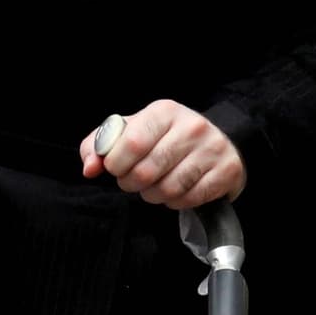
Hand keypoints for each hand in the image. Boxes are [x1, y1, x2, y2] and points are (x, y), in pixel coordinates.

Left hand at [79, 101, 243, 211]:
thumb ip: (101, 145)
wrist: (220, 138)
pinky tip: (174, 192)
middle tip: (132, 181)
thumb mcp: (133, 130)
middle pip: (147, 171)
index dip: (116, 164)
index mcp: (164, 112)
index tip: (115, 168)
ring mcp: (211, 150)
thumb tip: (89, 168)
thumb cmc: (166, 136)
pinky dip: (174, 202)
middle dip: (131, 183)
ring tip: (152, 187)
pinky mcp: (225, 172)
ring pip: (167, 189)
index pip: (131, 143)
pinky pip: (188, 199)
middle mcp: (191, 127)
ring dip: (152, 195)